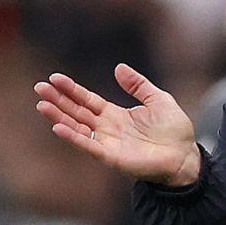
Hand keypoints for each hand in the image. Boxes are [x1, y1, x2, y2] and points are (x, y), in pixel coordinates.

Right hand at [34, 64, 199, 185]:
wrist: (185, 156)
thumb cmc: (174, 131)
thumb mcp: (158, 99)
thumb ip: (138, 85)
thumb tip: (119, 67)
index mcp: (116, 114)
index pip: (87, 100)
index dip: (72, 89)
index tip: (54, 78)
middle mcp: (107, 128)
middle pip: (77, 111)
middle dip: (58, 100)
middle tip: (40, 88)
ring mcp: (108, 143)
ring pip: (78, 127)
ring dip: (59, 117)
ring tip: (42, 105)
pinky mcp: (111, 157)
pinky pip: (88, 145)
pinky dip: (73, 137)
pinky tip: (58, 127)